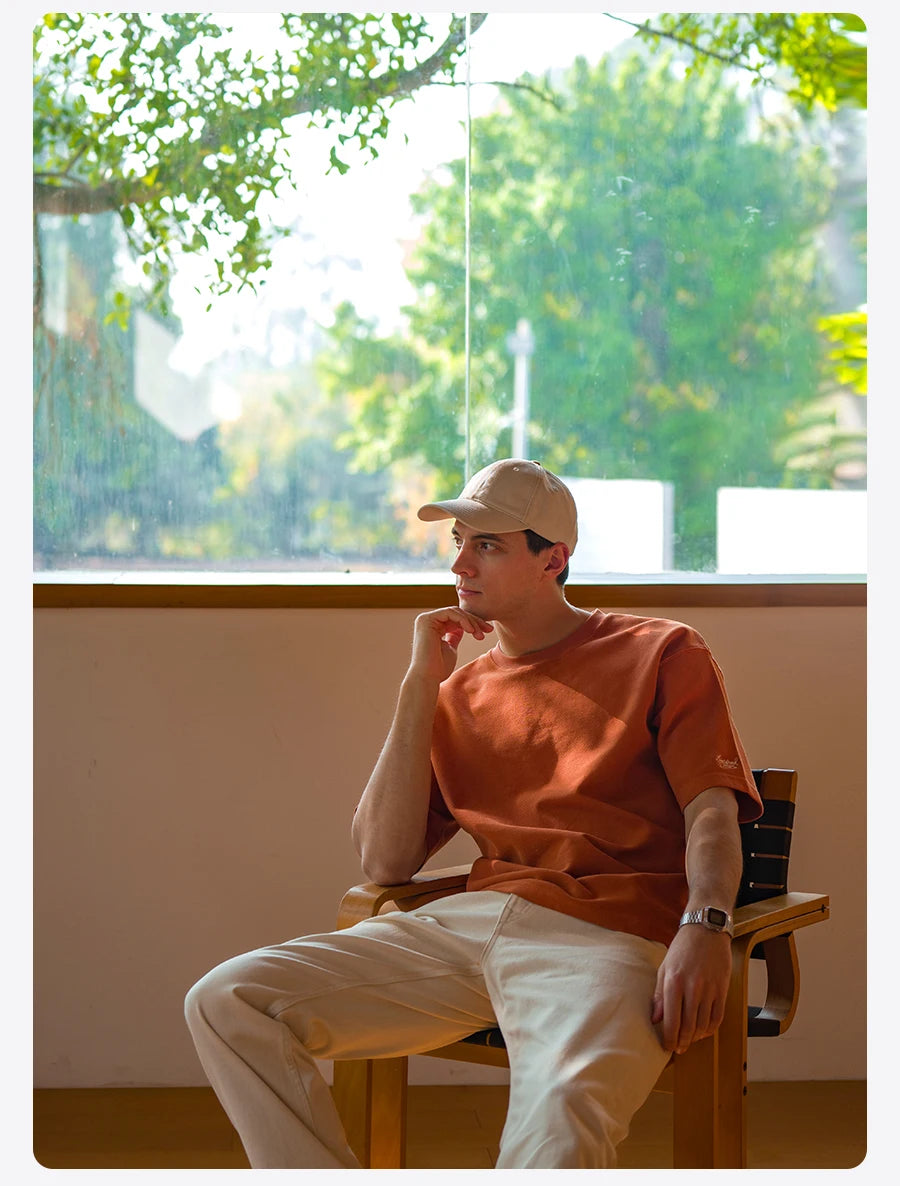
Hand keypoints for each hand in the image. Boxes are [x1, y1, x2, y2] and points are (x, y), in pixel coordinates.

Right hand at [410, 606, 493, 682]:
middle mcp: (427, 621)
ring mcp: (425, 619)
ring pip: (455, 612)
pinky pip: (450, 612)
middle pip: (457, 614)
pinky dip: (462, 620)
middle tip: (488, 630)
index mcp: (433, 627)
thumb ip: (455, 636)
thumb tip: (464, 628)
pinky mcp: (426, 620)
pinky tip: (471, 630)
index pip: (456, 619)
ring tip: (480, 635)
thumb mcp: (451, 648)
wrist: (427, 678)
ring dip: (471, 622)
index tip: (487, 631)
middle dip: (475, 621)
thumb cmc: (439, 669)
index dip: (473, 623)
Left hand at [651, 924, 731, 1053]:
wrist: (706, 929)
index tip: (666, 1047)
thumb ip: (660, 995)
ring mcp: (710, 989)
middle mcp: (692, 987)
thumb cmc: (682, 949)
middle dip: (682, 1042)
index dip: (669, 1038)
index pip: (671, 1020)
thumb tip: (655, 1019)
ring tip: (689, 1041)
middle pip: (688, 1026)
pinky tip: (703, 1031)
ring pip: (703, 1025)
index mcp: (674, 982)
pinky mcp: (723, 989)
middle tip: (678, 1049)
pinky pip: (718, 1017)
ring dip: (696, 1038)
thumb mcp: (664, 967)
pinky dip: (710, 1029)